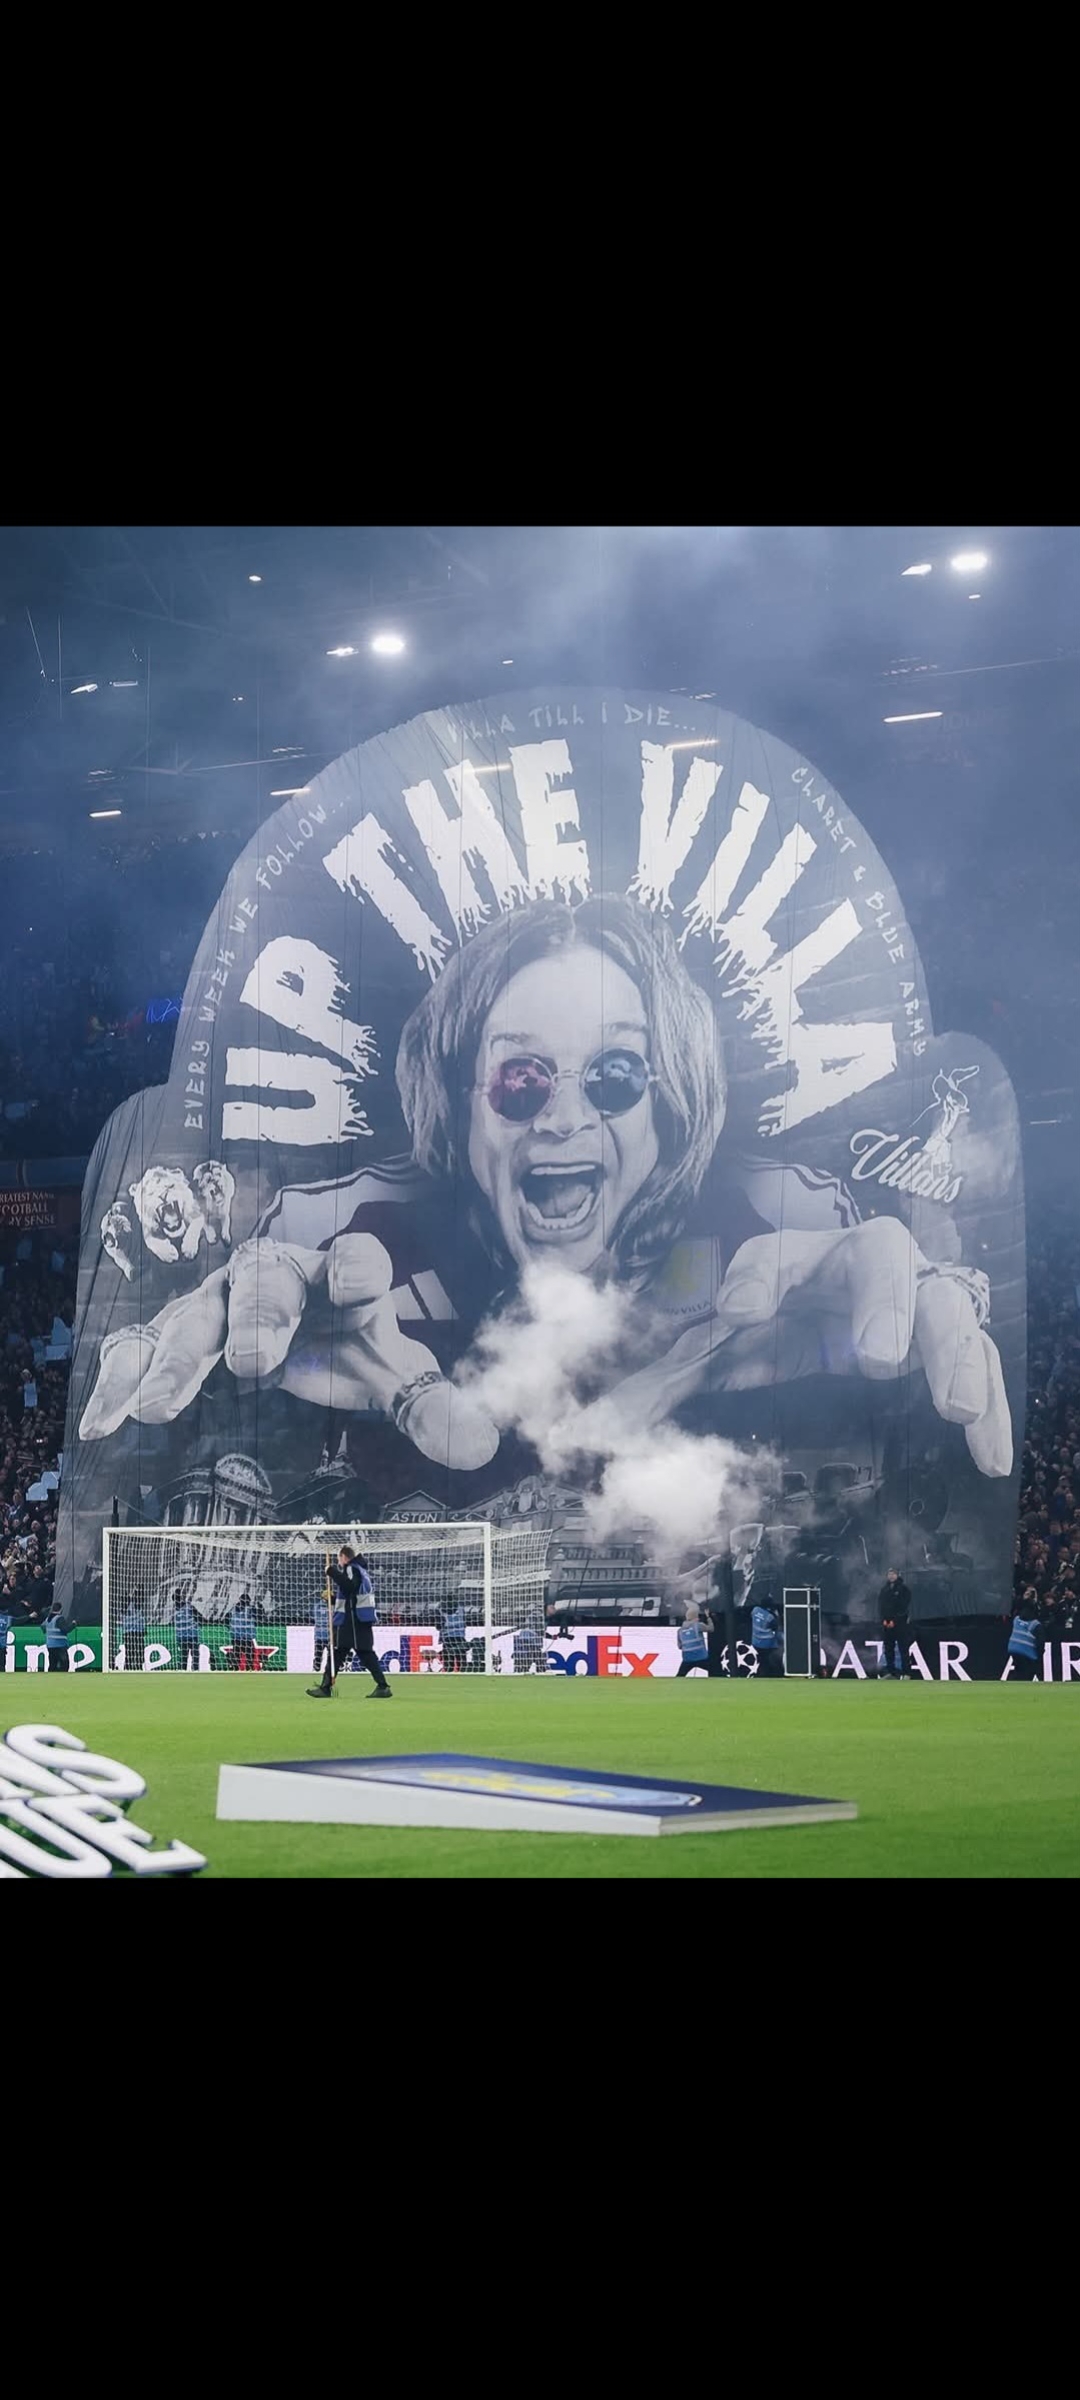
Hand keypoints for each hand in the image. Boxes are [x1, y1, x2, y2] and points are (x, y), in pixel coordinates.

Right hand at [79, 1232, 499, 1470]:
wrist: (288, 1332)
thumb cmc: (346, 1346)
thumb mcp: (391, 1376)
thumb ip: (432, 1406)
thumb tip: (483, 1445)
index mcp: (340, 1278)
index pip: (356, 1262)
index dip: (357, 1270)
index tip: (357, 1288)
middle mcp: (275, 1278)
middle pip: (266, 1283)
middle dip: (258, 1318)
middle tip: (251, 1364)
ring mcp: (217, 1303)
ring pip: (196, 1319)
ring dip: (177, 1361)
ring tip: (160, 1408)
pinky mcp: (171, 1334)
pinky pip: (140, 1353)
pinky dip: (119, 1386)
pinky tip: (100, 1425)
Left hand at [606, 1218, 1012, 1475]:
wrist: (832, 1318)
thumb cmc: (769, 1326)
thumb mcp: (719, 1344)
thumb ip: (672, 1368)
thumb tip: (600, 1415)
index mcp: (798, 1257)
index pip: (775, 1251)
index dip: (757, 1275)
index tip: (735, 1314)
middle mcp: (863, 1265)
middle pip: (883, 1253)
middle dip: (882, 1303)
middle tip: (876, 1359)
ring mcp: (916, 1299)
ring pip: (948, 1306)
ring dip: (954, 1355)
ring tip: (956, 1408)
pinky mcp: (947, 1347)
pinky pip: (981, 1370)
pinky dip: (992, 1411)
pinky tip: (991, 1459)